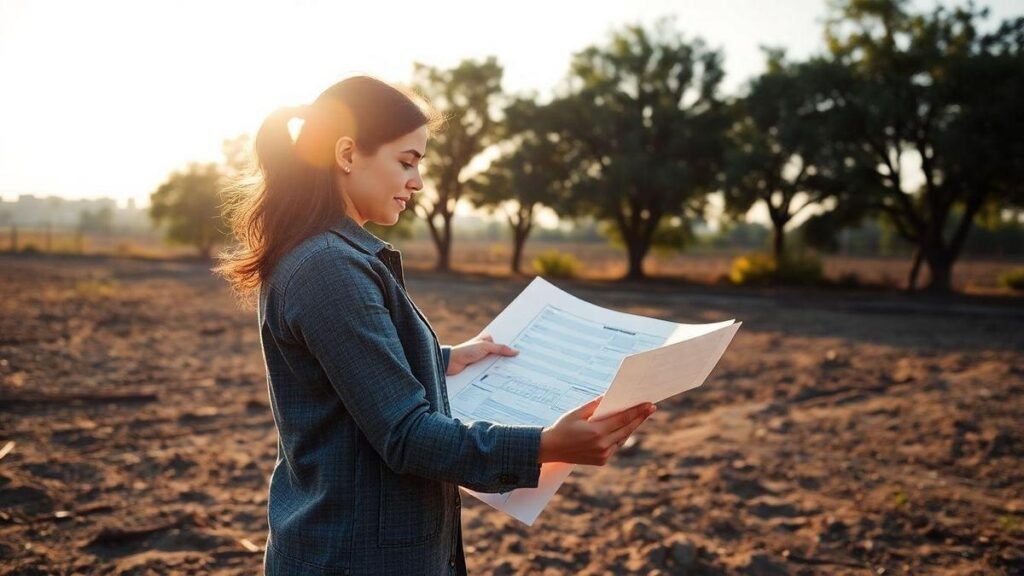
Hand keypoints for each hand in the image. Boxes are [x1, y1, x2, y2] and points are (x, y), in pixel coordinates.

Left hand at [445, 332, 518, 375]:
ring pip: (496, 364)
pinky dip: (496, 374)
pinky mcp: (479, 370)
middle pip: (500, 354)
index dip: (511, 346)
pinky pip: (490, 372)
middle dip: (510, 358)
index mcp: (486, 340)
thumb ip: (501, 348)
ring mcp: (482, 360)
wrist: (450, 363)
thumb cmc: (466, 351)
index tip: (524, 350)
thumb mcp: (485, 347)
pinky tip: (506, 379)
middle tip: (524, 363)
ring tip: (518, 372)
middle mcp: (485, 349)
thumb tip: (516, 351)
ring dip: (503, 368)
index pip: (502, 342)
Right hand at [539, 395, 655, 465]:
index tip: (649, 404)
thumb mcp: (577, 412)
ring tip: (640, 416)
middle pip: (627, 429)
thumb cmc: (562, 427)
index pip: (622, 419)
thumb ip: (595, 405)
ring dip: (631, 427)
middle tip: (651, 408)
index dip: (637, 411)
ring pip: (623, 438)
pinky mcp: (601, 461)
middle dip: (640, 418)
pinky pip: (616, 446)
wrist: (550, 449)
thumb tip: (610, 396)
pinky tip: (625, 428)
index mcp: (596, 432)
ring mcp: (603, 455)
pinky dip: (621, 436)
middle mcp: (602, 445)